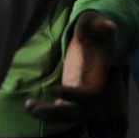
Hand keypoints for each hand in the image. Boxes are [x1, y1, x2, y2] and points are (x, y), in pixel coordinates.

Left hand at [25, 11, 125, 134]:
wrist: (98, 41)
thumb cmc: (94, 29)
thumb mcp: (95, 23)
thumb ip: (99, 25)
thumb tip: (110, 26)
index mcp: (100, 76)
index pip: (90, 93)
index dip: (73, 94)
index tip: (53, 88)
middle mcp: (94, 91)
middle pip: (77, 110)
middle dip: (55, 112)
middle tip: (31, 106)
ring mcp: (85, 97)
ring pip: (69, 114)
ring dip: (49, 114)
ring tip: (28, 106)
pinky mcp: (75, 98)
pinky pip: (64, 111)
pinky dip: (49, 113)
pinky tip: (32, 107)